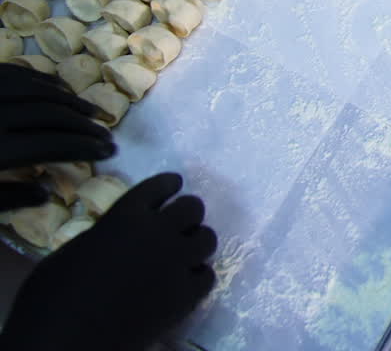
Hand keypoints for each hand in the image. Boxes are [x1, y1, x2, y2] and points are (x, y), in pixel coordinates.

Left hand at [0, 64, 113, 211]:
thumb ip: (6, 199)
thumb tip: (45, 194)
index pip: (50, 144)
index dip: (83, 147)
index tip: (109, 151)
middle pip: (51, 115)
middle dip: (84, 125)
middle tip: (106, 134)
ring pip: (38, 90)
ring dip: (70, 101)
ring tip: (91, 112)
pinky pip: (15, 72)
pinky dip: (42, 80)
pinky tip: (59, 88)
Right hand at [0, 174, 216, 350]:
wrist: (66, 340)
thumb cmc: (52, 296)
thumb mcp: (76, 249)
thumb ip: (107, 234)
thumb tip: (118, 237)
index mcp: (125, 216)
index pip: (160, 186)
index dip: (169, 185)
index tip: (174, 185)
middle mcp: (157, 232)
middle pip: (192, 207)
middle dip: (187, 214)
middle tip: (179, 226)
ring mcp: (175, 263)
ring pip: (207, 239)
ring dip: (195, 244)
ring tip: (183, 254)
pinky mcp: (185, 295)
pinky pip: (208, 276)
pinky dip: (198, 277)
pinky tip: (185, 283)